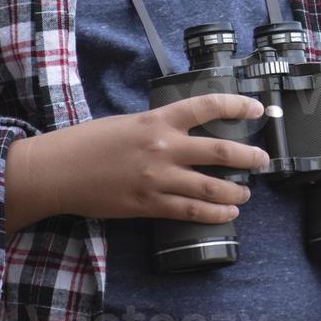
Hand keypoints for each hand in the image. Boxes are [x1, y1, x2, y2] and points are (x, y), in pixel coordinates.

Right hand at [15, 94, 269, 224]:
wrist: (58, 171)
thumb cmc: (88, 142)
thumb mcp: (128, 122)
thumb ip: (158, 127)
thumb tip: (183, 132)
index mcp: (157, 119)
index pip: (206, 106)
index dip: (237, 106)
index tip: (257, 109)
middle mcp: (163, 147)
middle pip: (219, 151)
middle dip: (248, 156)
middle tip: (263, 160)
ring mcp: (157, 178)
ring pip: (210, 187)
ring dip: (235, 191)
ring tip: (245, 194)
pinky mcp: (148, 205)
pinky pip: (189, 211)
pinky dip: (213, 214)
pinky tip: (227, 214)